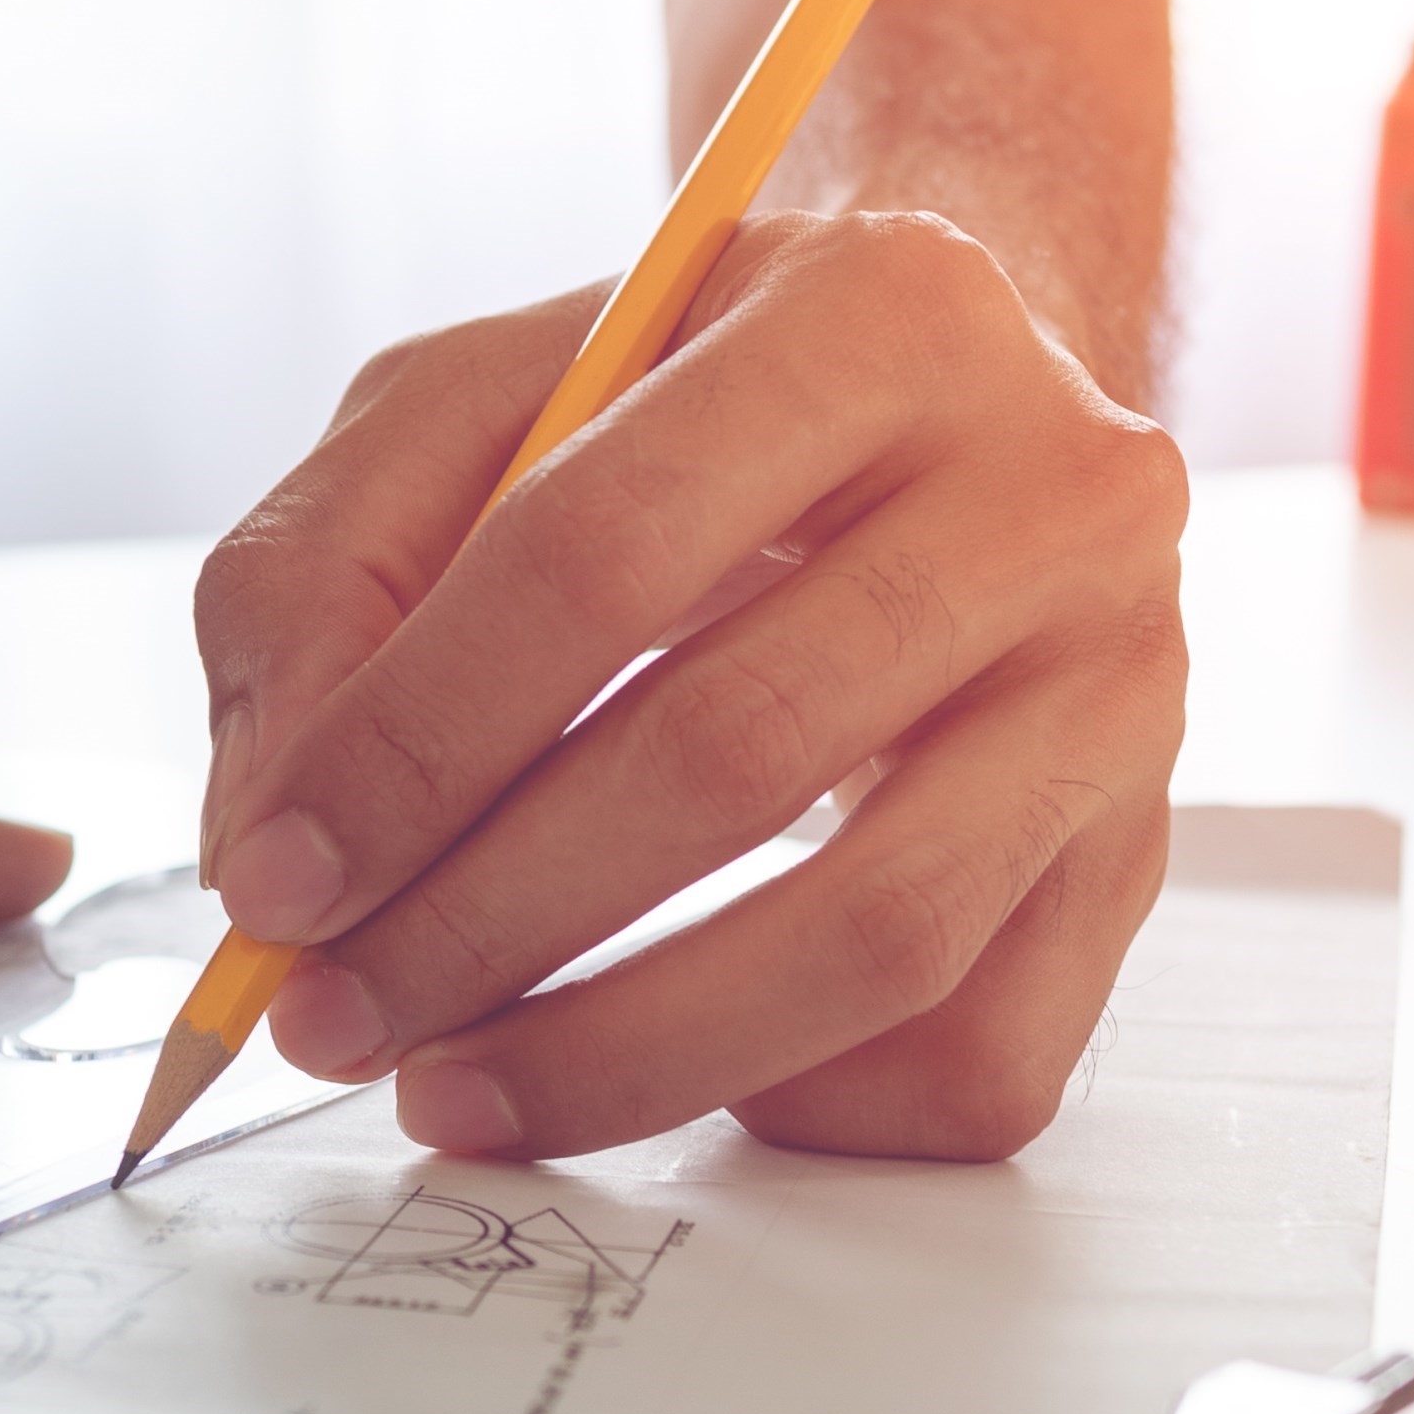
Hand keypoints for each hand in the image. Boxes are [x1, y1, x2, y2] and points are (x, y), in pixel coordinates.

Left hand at [193, 211, 1183, 1162]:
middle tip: (333, 1019)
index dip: (411, 740)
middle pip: (737, 752)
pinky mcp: (1141, 857)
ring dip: (623, 1051)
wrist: (940, 421)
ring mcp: (1127, 687)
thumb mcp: (474, 403)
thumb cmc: (683, 419)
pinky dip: (794, 1102)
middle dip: (486, 921)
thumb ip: (322, 575)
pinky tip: (657, 1062)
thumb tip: (272, 841)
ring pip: (878, 936)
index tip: (273, 884)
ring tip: (450, 1089)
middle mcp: (1056, 490)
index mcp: (884, 311)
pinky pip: (978, 1056)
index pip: (603, 549)